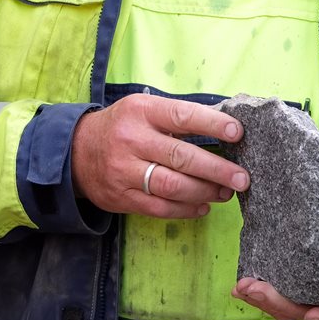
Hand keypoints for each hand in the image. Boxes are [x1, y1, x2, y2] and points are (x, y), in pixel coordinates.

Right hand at [71, 93, 249, 218]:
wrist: (76, 151)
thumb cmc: (123, 126)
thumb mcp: (144, 110)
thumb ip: (177, 117)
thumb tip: (224, 127)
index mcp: (142, 112)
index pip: (182, 116)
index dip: (212, 124)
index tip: (237, 132)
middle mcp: (132, 140)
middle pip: (180, 156)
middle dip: (216, 169)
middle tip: (242, 177)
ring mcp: (124, 171)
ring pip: (171, 186)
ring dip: (204, 192)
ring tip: (226, 192)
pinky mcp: (121, 197)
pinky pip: (159, 207)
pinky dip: (186, 209)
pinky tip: (203, 206)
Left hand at [232, 186, 318, 319]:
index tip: (315, 314)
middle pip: (314, 314)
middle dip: (282, 306)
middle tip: (255, 289)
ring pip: (295, 308)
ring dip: (267, 302)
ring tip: (242, 286)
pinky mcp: (308, 281)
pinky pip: (287, 293)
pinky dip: (266, 291)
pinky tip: (244, 281)